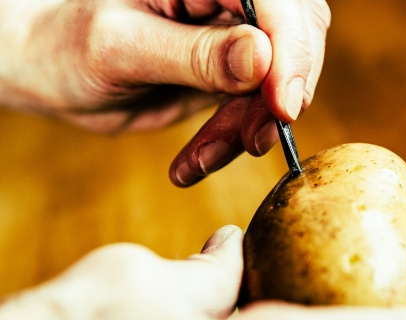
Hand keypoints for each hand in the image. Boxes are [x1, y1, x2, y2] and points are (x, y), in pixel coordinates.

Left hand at [0, 0, 329, 184]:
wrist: (56, 73)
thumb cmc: (69, 46)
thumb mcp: (122, 47)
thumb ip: (193, 54)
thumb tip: (262, 59)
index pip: (274, 1)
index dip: (289, 50)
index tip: (281, 105)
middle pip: (294, 37)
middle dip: (277, 96)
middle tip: (252, 142)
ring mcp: (232, 36)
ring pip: (278, 82)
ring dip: (248, 129)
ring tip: (199, 160)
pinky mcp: (231, 73)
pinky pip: (254, 110)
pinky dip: (231, 142)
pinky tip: (193, 163)